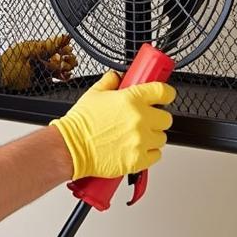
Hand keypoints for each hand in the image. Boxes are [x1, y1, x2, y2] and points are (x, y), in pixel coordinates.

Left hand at [0, 34, 76, 90]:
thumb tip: (59, 37)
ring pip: (59, 67)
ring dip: (66, 67)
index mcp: (36, 48)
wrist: (1, 81)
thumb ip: (44, 46)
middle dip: (67, 58)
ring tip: (68, 68)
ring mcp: (41, 69)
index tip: (69, 49)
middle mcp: (40, 58)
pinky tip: (66, 76)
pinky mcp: (42, 80)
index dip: (63, 47)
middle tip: (69, 59)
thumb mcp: (27, 51)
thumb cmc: (8, 64)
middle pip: (59, 57)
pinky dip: (63, 77)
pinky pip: (55, 78)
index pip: (54, 46)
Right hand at [50, 70, 174, 179]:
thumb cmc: (80, 124)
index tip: (165, 96)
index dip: (166, 94)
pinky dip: (149, 154)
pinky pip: (156, 155)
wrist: (70, 148)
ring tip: (137, 137)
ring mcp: (140, 140)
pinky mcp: (138, 159)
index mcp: (132, 99)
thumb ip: (110, 81)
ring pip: (162, 138)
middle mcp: (140, 119)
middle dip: (157, 119)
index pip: (163, 91)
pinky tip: (137, 149)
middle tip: (146, 121)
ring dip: (153, 137)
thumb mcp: (94, 93)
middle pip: (166, 118)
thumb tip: (117, 77)